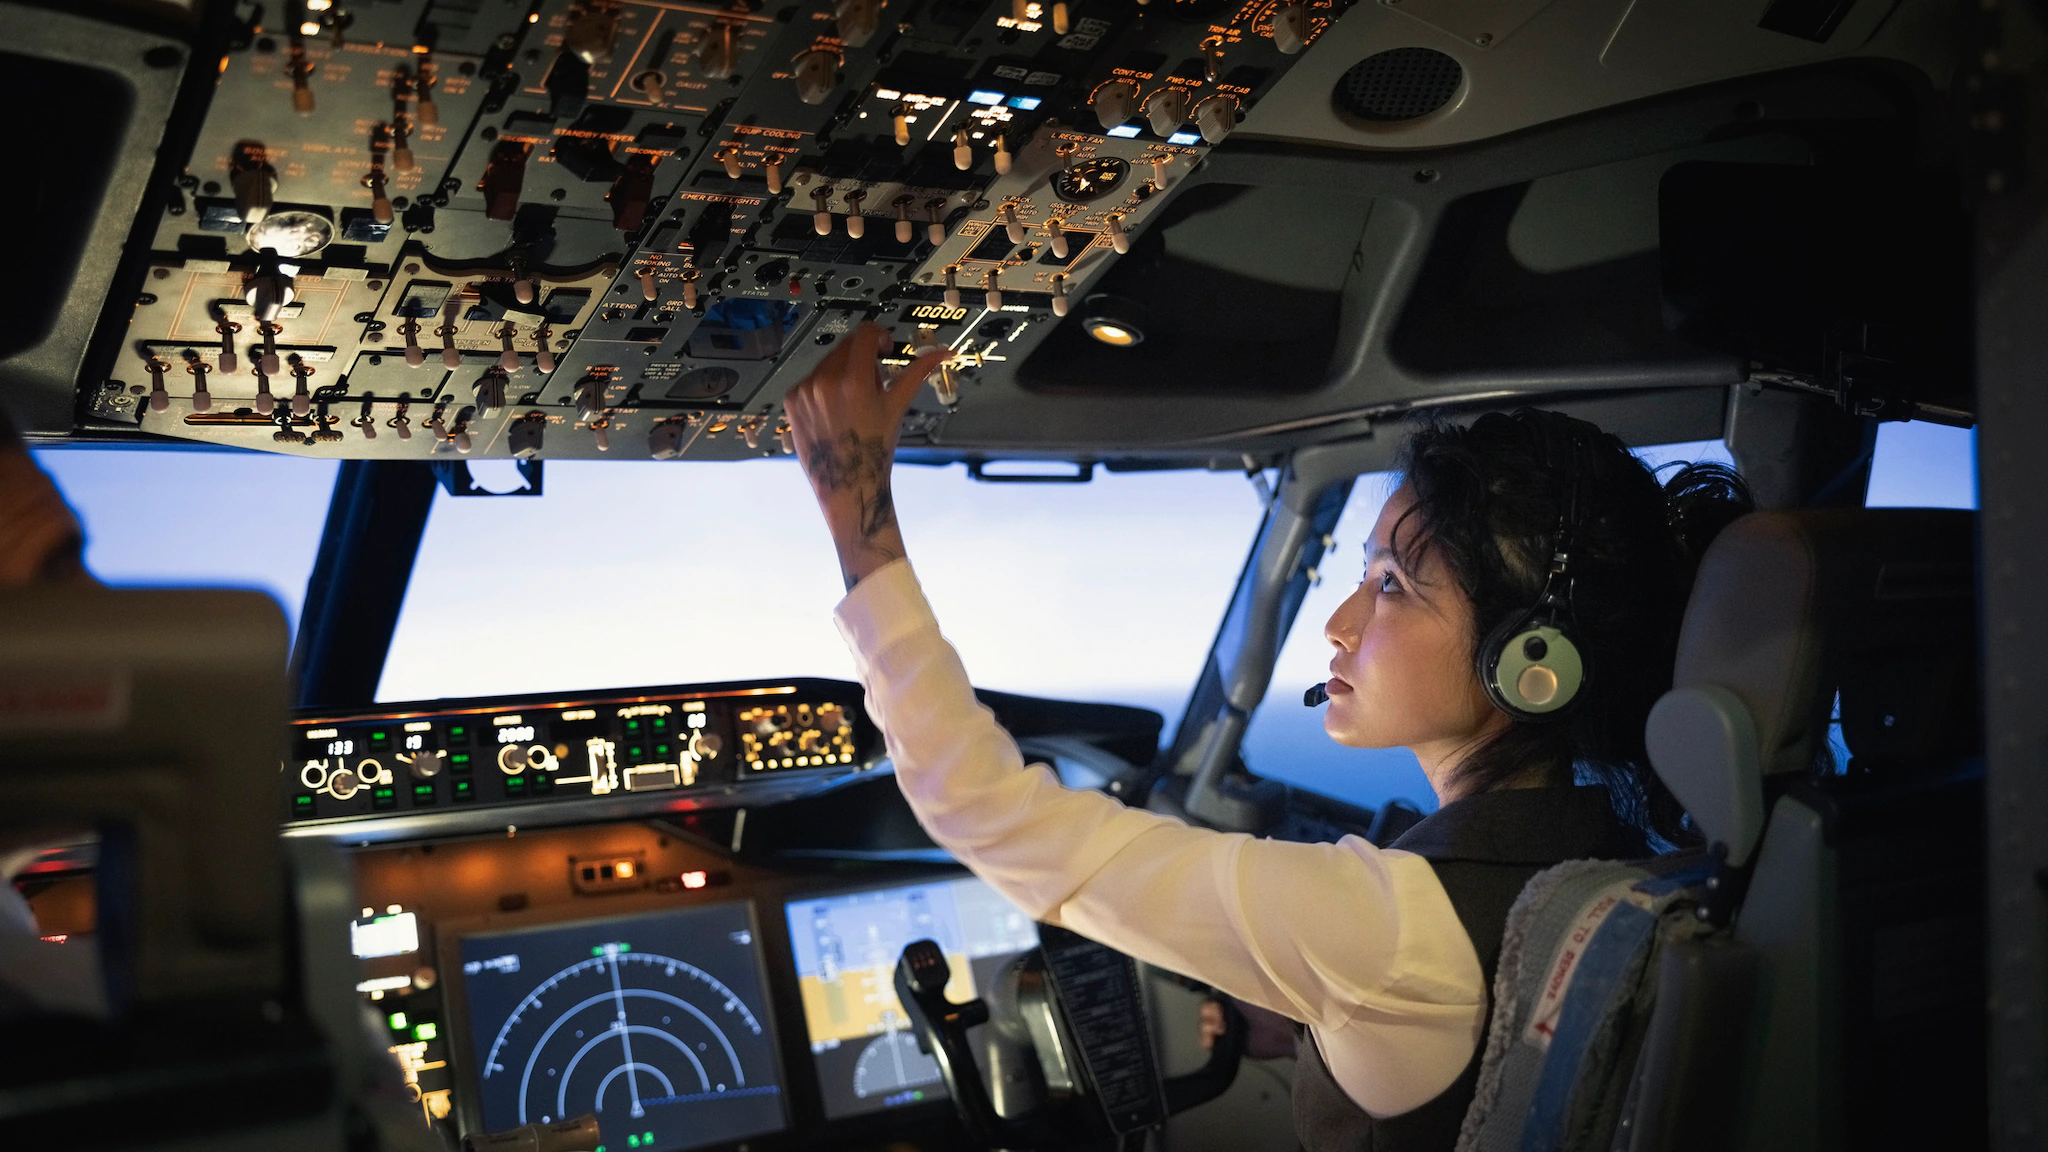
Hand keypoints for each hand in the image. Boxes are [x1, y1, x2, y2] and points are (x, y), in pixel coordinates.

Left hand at [783, 323, 947, 590]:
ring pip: (828, 361)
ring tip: (853, 403)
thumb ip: (918, 372)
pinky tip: (835, 410)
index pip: (865, 333)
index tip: (884, 348)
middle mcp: (825, 381)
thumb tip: (943, 352)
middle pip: (847, 345)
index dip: (880, 336)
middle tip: (873, 384)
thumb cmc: (875, 449)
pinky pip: (811, 378)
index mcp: (854, 380)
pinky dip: (824, 386)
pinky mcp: (792, 400)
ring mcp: (805, 390)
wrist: (846, 484)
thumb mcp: (897, 406)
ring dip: (843, 371)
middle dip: (863, 357)